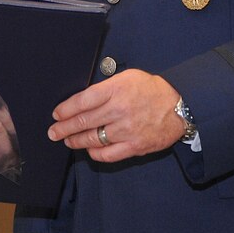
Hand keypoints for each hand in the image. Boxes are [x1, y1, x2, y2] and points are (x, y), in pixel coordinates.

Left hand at [47, 69, 184, 161]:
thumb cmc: (151, 89)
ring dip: (75, 141)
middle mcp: (119, 110)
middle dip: (64, 128)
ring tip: (67, 140)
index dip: (65, 109)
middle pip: (83, 121)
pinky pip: (108, 154)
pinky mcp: (134, 146)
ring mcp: (126, 130)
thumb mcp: (126, 78)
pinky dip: (94, 153)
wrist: (180, 106)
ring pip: (92, 139)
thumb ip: (105, 88)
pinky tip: (88, 150)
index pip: (82, 101)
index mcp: (115, 90)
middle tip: (53, 132)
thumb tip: (82, 100)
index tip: (56, 114)